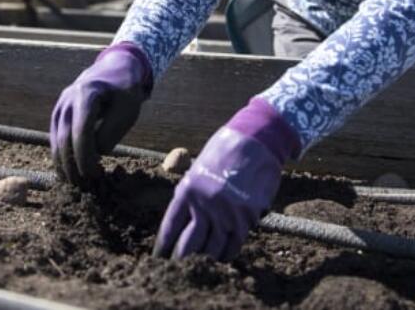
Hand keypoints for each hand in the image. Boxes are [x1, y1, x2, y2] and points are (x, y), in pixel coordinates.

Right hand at [50, 43, 151, 187]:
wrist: (114, 70)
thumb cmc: (124, 91)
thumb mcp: (127, 109)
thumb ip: (111, 131)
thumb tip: (95, 153)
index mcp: (86, 94)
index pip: (81, 131)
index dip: (84, 156)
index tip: (93, 174)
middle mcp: (68, 99)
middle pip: (64, 137)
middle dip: (72, 164)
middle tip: (83, 185)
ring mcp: (60, 105)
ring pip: (55, 139)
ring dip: (63, 163)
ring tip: (74, 183)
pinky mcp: (58, 113)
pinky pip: (55, 137)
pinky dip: (60, 155)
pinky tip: (67, 171)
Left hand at [154, 98, 299, 260]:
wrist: (255, 141)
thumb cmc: (224, 152)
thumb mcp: (198, 170)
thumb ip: (191, 195)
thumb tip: (185, 223)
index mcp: (187, 191)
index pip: (170, 229)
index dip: (163, 248)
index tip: (158, 259)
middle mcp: (204, 205)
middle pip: (188, 246)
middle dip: (180, 261)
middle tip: (175, 273)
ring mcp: (226, 214)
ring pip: (211, 250)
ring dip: (203, 262)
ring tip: (197, 269)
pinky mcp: (246, 218)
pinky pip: (233, 246)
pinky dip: (225, 255)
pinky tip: (220, 259)